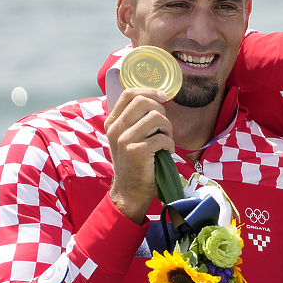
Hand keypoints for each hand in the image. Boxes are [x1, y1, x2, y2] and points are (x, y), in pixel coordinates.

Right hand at [105, 88, 174, 223]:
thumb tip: (158, 98)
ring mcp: (124, 140)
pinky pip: (162, 138)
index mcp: (113, 122)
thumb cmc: (135, 163)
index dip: (150, 91)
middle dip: (161, 111)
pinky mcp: (136, 151)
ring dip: (168, 128)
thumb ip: (136, 119)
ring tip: (165, 140)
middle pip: (144, 101)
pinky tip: (166, 152)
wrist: (130, 191)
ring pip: (156, 117)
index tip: (163, 97)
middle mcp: (115, 129)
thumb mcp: (128, 137)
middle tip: (164, 127)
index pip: (129, 93)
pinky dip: (170, 144)